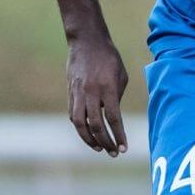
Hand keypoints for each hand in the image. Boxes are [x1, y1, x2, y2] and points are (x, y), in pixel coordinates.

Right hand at [66, 36, 128, 156]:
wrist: (86, 41)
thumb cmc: (109, 58)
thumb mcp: (121, 76)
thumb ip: (117, 98)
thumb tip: (112, 117)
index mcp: (107, 87)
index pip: (113, 118)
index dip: (118, 135)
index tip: (123, 148)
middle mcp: (91, 92)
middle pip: (95, 124)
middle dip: (105, 142)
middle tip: (113, 153)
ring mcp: (78, 92)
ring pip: (79, 123)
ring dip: (89, 139)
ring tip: (99, 148)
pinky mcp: (70, 92)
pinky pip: (73, 115)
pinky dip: (80, 128)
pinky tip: (88, 134)